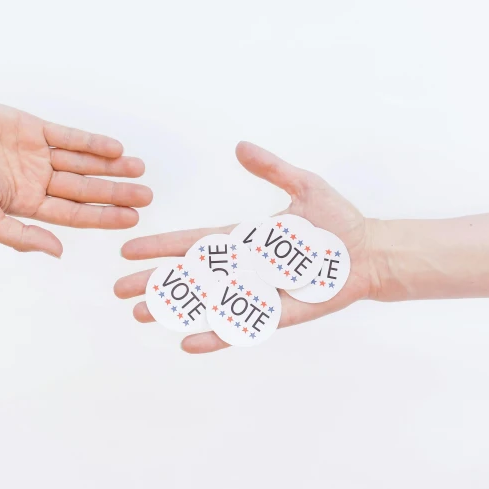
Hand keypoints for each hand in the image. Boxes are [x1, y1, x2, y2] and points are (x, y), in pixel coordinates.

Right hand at [0, 94, 151, 256]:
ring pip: (83, 162)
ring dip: (111, 165)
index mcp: (27, 205)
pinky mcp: (34, 128)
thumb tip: (57, 253)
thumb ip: (21, 236)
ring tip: (139, 169)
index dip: (104, 216)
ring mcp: (37, 154)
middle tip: (147, 195)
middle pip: (85, 189)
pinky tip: (115, 148)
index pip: (75, 214)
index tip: (132, 218)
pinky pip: (69, 137)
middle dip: (116, 192)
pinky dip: (92, 142)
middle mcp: (37, 180)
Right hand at [113, 141, 378, 352]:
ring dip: (174, 309)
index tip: (129, 249)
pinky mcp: (276, 314)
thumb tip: (240, 146)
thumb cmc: (336, 222)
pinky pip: (240, 327)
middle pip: (188, 276)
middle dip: (153, 282)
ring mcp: (256, 292)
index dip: (160, 246)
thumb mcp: (304, 187)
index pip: (192, 242)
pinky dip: (215, 336)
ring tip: (141, 314)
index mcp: (242, 239)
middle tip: (119, 291)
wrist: (369, 253)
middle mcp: (242, 267)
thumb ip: (272, 169)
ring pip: (205, 303)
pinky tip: (188, 342)